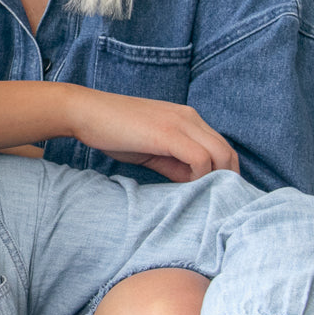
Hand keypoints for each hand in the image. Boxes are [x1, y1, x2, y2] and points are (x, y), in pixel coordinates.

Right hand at [66, 87, 239, 182]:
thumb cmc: (113, 131)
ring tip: (199, 196)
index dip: (223, 173)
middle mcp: (190, 117)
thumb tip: (194, 183)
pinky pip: (201, 159)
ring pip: (221, 154)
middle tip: (213, 202)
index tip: (214, 195)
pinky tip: (183, 186)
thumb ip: (175, 163)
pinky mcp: (169, 133)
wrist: (85, 112)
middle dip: (227, 179)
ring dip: (216, 179)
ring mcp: (180, 123)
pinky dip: (199, 177)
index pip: (222, 147)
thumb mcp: (151, 149)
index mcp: (187, 118)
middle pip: (228, 151)